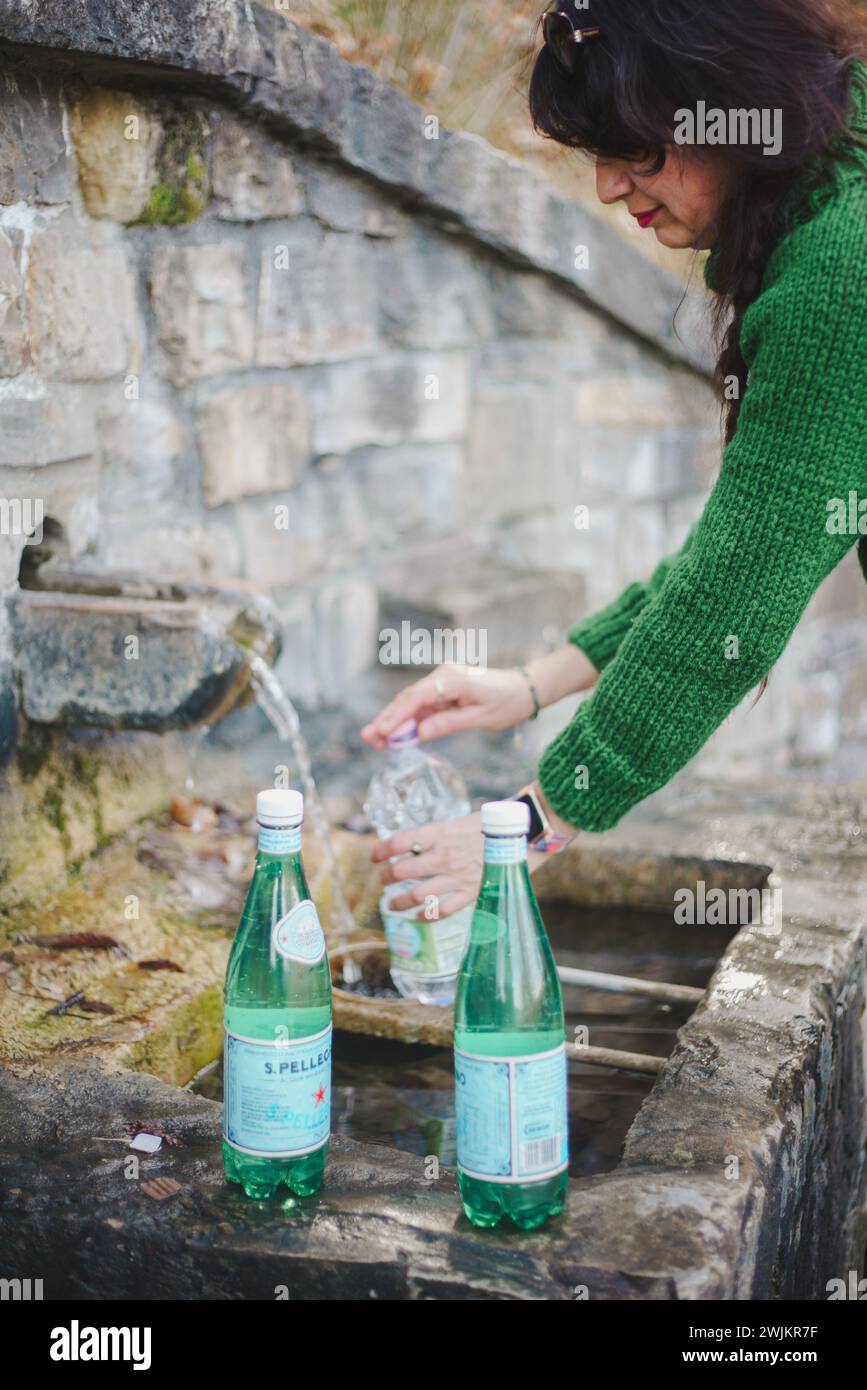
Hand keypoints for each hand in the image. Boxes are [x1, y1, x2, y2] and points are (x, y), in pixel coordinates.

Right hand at [361, 664, 534, 749]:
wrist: (525, 689)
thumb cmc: (508, 703)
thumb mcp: (480, 718)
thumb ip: (448, 723)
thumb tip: (418, 733)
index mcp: (451, 680)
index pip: (416, 698)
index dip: (396, 717)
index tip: (380, 732)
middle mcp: (442, 676)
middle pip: (408, 699)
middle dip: (387, 719)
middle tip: (368, 737)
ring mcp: (442, 682)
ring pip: (412, 702)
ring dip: (395, 721)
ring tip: (376, 740)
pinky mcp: (445, 690)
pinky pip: (423, 705)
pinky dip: (409, 720)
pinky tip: (396, 734)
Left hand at [369, 803, 562, 920]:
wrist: (525, 833)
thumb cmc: (495, 823)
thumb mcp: (461, 822)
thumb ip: (440, 835)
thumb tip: (421, 844)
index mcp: (440, 833)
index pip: (399, 841)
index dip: (381, 850)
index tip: (374, 856)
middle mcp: (443, 855)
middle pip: (402, 870)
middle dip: (387, 877)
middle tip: (384, 880)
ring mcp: (456, 876)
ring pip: (416, 895)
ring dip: (399, 902)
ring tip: (392, 905)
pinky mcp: (471, 892)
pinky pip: (441, 911)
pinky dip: (426, 916)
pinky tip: (419, 917)